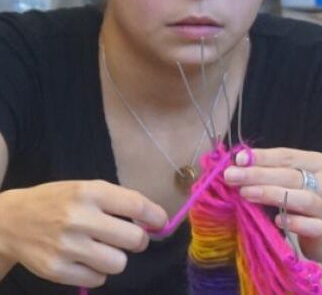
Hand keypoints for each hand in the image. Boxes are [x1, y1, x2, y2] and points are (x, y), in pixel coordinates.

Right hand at [0, 180, 166, 287]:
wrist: (12, 220)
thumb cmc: (59, 200)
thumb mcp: (87, 188)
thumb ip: (117, 200)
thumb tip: (152, 218)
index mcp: (90, 192)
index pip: (136, 206)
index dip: (155, 216)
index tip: (161, 222)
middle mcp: (80, 218)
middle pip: (133, 239)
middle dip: (139, 240)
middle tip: (133, 238)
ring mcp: (67, 247)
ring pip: (118, 263)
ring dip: (118, 257)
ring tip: (104, 248)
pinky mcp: (56, 271)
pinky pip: (98, 279)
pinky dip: (98, 271)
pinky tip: (86, 259)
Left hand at [224, 147, 321, 264]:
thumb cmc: (310, 202)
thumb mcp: (296, 182)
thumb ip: (274, 172)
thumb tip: (240, 163)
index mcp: (319, 163)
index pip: (287, 156)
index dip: (262, 156)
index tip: (238, 159)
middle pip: (290, 175)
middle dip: (258, 174)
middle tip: (232, 176)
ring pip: (300, 197)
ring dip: (271, 194)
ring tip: (246, 193)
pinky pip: (310, 225)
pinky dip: (293, 222)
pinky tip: (277, 221)